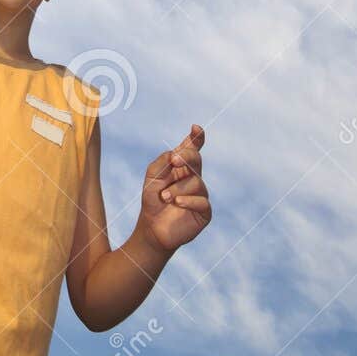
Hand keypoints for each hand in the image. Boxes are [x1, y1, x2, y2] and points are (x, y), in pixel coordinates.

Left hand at [138, 124, 211, 254]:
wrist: (152, 228)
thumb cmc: (152, 200)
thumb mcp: (152, 177)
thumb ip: (162, 162)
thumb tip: (176, 153)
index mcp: (181, 166)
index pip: (192, 148)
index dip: (196, 137)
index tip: (195, 128)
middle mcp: (193, 177)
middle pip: (197, 159)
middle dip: (187, 156)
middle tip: (174, 160)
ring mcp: (200, 193)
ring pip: (196, 182)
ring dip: (176, 188)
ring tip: (163, 197)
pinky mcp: (204, 211)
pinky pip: (202, 201)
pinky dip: (187, 200)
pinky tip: (177, 202)